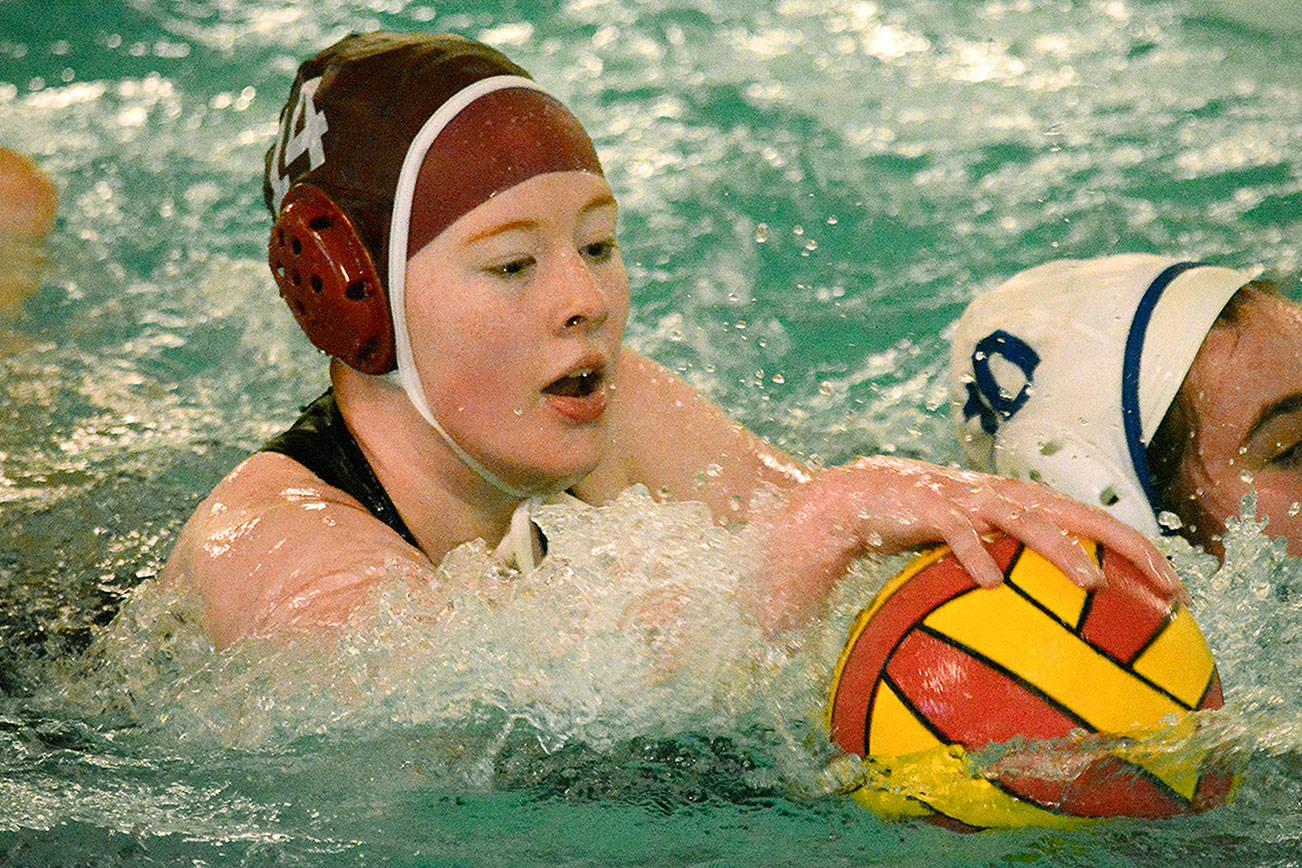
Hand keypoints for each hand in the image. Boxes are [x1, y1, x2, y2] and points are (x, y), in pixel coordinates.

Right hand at [753, 455, 1182, 633]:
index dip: (1132, 549)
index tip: (1171, 590)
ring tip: (1090, 582)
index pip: (1084, 522)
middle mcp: (990, 496)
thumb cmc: (891, 541)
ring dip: (1059, 546)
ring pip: (1021, 515)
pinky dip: (973, 552)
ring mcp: (955, 496)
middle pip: (1073, 512)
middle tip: (1167, 585)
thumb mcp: (945, 568)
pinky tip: (990, 583)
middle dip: (1125, 543)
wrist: (833, 503)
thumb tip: (1018, 657)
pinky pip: (951, 529)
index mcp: (1005, 506)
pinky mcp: (917, 501)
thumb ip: (981, 593)